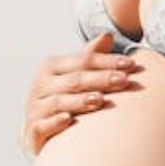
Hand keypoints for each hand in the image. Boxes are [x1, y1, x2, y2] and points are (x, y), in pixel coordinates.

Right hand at [21, 33, 140, 155]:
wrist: (37, 130)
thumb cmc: (61, 98)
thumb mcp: (73, 76)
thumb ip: (89, 58)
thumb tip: (107, 34)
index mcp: (51, 67)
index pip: (83, 60)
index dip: (107, 61)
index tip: (131, 64)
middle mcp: (41, 84)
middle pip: (74, 80)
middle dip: (100, 79)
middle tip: (124, 80)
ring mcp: (36, 107)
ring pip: (59, 101)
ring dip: (80, 100)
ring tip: (100, 100)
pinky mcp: (33, 129)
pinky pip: (43, 125)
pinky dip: (55, 122)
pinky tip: (69, 119)